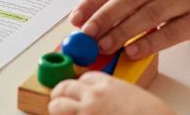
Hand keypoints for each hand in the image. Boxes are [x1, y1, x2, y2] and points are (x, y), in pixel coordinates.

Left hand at [48, 71, 174, 114]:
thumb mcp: (133, 96)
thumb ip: (115, 95)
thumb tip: (105, 103)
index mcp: (108, 84)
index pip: (83, 78)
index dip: (78, 87)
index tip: (76, 94)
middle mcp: (93, 95)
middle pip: (64, 88)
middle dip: (60, 96)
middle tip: (59, 103)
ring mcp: (86, 112)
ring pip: (56, 105)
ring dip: (56, 110)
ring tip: (59, 114)